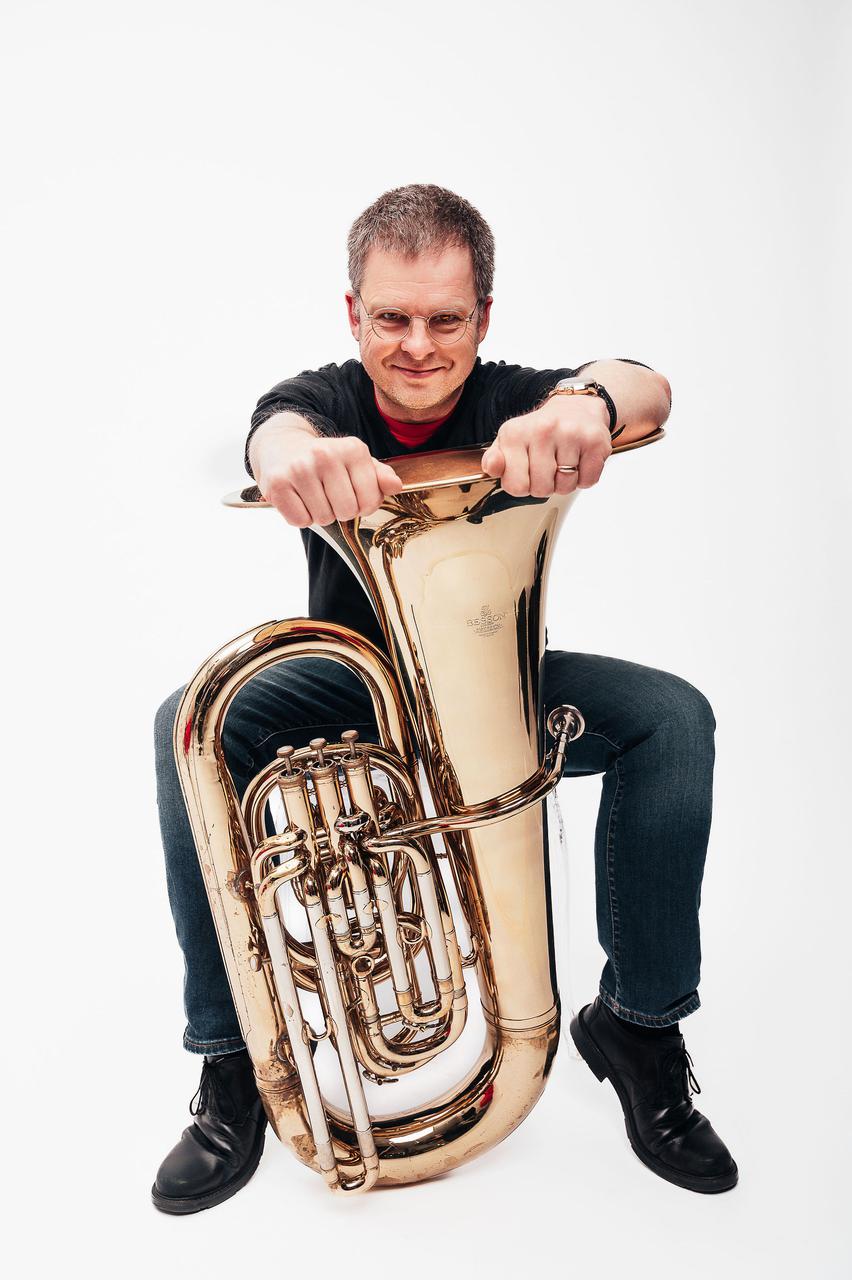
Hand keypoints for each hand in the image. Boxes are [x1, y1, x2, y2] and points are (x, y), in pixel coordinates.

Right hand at [255, 429, 403, 526]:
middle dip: (340, 511)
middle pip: (347, 511)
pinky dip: (300, 517)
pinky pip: (299, 520)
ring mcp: (300, 468)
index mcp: (352, 449)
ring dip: (319, 514)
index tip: (352, 493)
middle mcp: (325, 455)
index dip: (363, 505)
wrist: (281, 445)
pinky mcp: (277, 483)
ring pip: (323, 518)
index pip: (370, 501)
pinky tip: (297, 499)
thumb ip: (379, 475)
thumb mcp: (356, 461)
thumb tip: (395, 486)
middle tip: (329, 495)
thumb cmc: (326, 461)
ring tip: (312, 495)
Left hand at [480, 395, 611, 496]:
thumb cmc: (540, 430)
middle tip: (548, 467)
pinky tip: (579, 460)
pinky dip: (584, 478)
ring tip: (564, 462)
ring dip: (565, 482)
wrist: (575, 407)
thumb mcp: (509, 442)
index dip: (522, 486)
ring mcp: (571, 434)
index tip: (526, 473)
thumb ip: (493, 460)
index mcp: (515, 433)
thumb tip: (492, 467)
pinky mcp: (595, 441)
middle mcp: (542, 430)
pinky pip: (587, 481)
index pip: (515, 486)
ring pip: (565, 487)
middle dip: (545, 485)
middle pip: (541, 489)